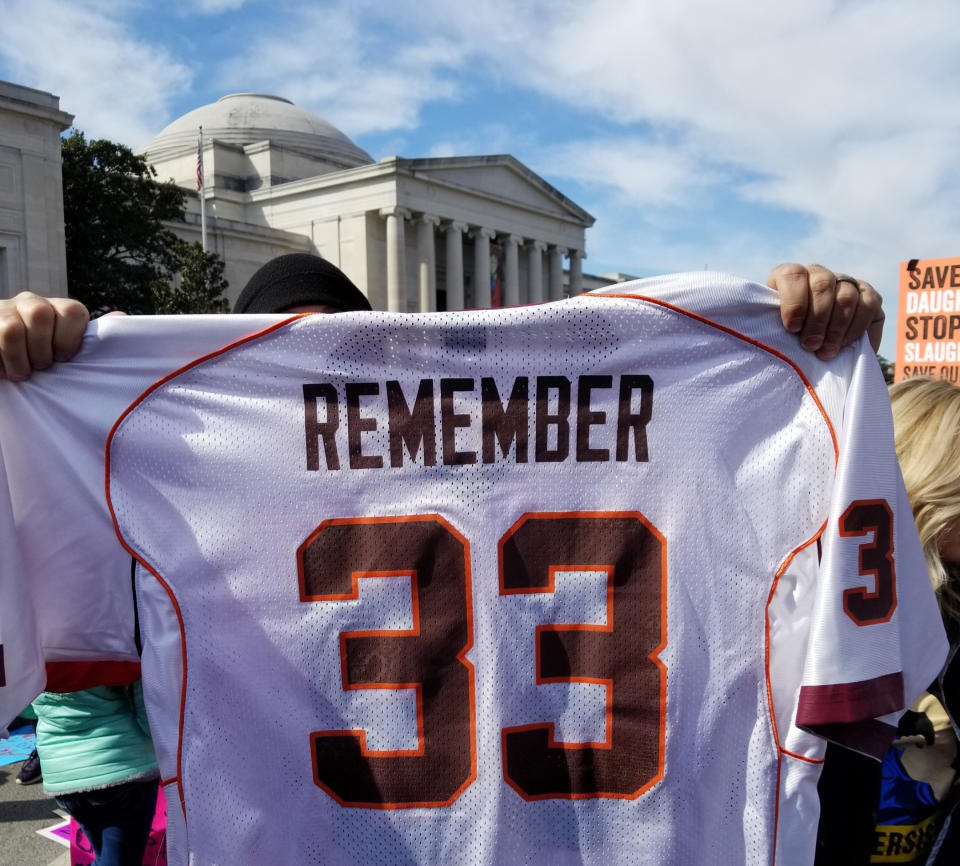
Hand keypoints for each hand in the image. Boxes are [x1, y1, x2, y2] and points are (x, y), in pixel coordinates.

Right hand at [0, 292, 89, 380]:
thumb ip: (89, 337)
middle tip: (41, 367)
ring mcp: (4, 310)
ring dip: (18, 359)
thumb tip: (121, 317)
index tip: (63, 359)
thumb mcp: (66, 351)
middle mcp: (30, 303)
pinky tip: (2, 370)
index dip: (69, 338)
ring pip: (12, 329)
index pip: (72, 310)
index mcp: (57, 310)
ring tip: (20, 374)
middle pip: (40, 314)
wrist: (3, 360)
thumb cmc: (40, 360)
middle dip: (42, 350)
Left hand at [767, 264, 883, 359]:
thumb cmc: (785, 338)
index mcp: (789, 276)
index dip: (794, 301)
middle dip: (817, 319)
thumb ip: (771, 324)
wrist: (810, 347)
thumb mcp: (772, 328)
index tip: (791, 328)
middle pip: (822, 284)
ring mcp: (844, 282)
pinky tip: (843, 344)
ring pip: (846, 295)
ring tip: (826, 352)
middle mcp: (818, 273)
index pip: (793, 274)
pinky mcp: (867, 294)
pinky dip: (856, 327)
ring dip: (836, 328)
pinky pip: (868, 304)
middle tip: (810, 346)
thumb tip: (775, 331)